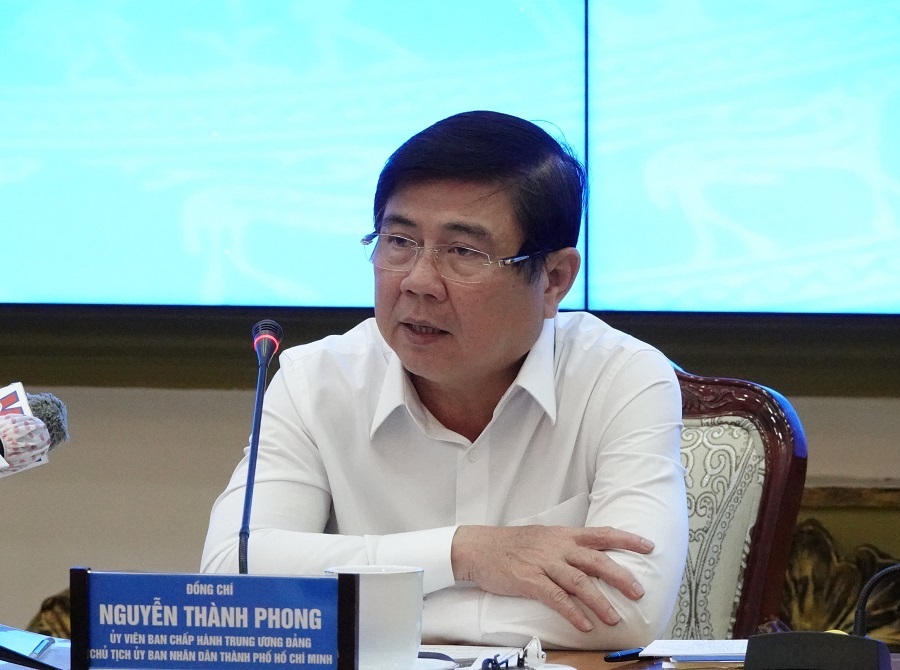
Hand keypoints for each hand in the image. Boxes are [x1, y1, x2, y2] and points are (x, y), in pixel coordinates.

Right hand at [451, 524, 652, 631]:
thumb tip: (590, 557)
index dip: (626, 539)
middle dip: (620, 576)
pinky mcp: (529, 580)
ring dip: (599, 601)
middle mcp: (557, 547)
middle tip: (640, 592)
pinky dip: (572, 612)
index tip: (649, 546)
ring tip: (615, 618)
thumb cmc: (510, 544)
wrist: (479, 547)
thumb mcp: (543, 537)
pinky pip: (555, 598)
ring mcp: (543, 563)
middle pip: (596, 560)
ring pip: (579, 582)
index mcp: (563, 535)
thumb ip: (566, 546)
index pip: (601, 534)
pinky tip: (585, 624)